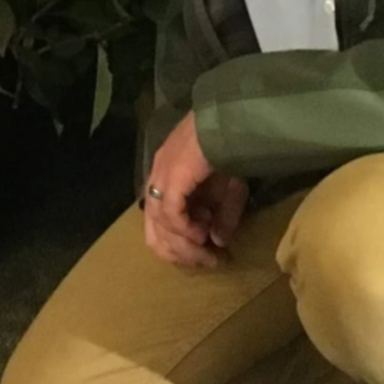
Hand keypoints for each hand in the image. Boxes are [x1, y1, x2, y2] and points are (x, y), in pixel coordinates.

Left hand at [143, 112, 248, 268]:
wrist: (230, 121)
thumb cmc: (229, 149)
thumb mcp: (230, 190)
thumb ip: (223, 216)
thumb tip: (218, 243)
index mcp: (164, 182)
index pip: (160, 225)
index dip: (181, 247)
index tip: (208, 255)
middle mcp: (156, 180)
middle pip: (154, 233)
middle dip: (180, 254)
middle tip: (205, 262)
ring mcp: (160, 178)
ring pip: (160, 228)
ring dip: (184, 247)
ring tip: (207, 252)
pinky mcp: (170, 178)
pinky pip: (171, 216)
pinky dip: (185, 230)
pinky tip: (202, 235)